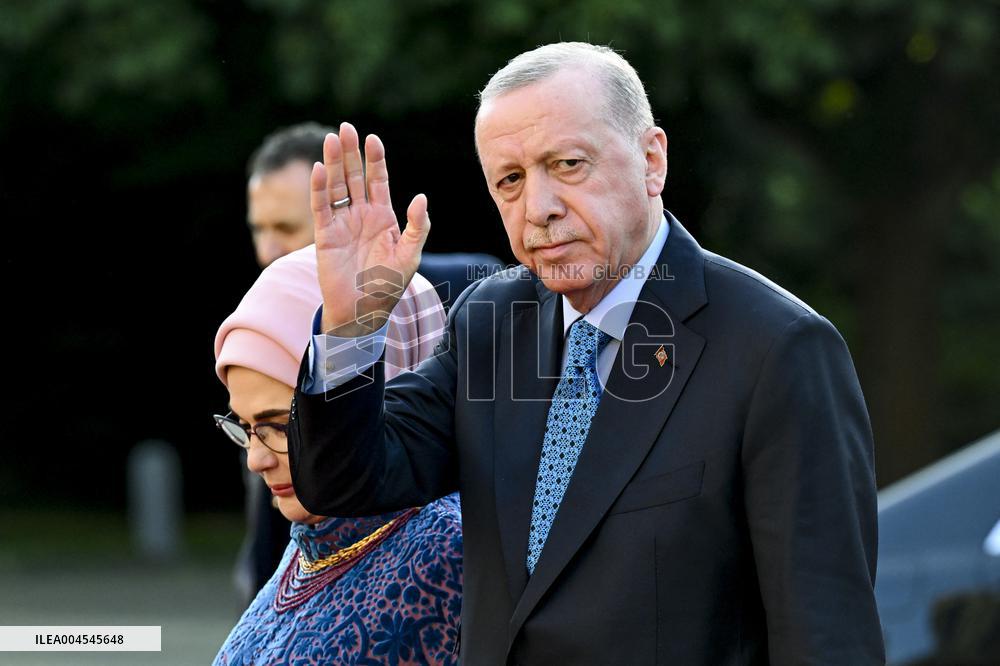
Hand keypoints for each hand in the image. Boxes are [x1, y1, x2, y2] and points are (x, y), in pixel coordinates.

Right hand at [310, 123, 430, 335]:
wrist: (363, 311)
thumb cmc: (389, 285)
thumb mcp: (410, 255)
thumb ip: (418, 226)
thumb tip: (421, 197)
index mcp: (383, 216)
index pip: (378, 180)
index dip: (375, 159)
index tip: (372, 139)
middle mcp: (361, 215)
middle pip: (354, 176)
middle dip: (350, 152)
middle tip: (345, 127)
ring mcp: (342, 223)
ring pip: (336, 186)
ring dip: (332, 163)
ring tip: (330, 139)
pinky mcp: (325, 234)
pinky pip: (321, 207)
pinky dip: (320, 188)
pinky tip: (319, 170)